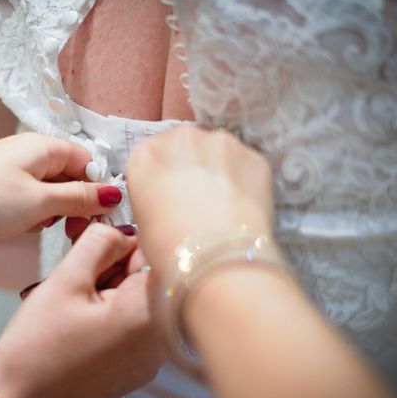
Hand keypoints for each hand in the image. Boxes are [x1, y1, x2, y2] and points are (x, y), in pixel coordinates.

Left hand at [0, 133, 122, 256]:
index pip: (90, 162)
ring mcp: (14, 172)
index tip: (105, 216)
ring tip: (42, 227)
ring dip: (55, 214)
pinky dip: (34, 217)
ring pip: (53, 193)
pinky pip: (31, 202)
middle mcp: (31, 154)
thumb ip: (80, 198)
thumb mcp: (40, 202)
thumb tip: (114, 193)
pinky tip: (22, 227)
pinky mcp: (0, 191)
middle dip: (79, 205)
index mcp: (45, 146)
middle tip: (74, 230)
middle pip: (73, 177)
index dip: (102, 189)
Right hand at [0, 223, 165, 397]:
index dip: (122, 244)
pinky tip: (80, 323)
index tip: (99, 246)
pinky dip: (109, 317)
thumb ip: (98, 243)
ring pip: (136, 303)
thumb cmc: (36, 349)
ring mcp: (149, 359)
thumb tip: (120, 230)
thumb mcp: (66, 280)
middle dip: (113, 270)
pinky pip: (131, 327)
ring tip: (74, 305)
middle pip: (146, 281)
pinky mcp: (135, 370)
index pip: (152, 255)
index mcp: (147, 314)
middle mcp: (158, 340)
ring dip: (109, 293)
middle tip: (79, 277)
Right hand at [127, 126, 274, 274]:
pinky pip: (246, 166)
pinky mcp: (253, 155)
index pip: (152, 158)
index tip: (169, 196)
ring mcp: (221, 142)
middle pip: (186, 147)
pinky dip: (245, 182)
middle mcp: (181, 138)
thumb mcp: (142, 225)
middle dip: (191, 167)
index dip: (162, 178)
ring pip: (219, 153)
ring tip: (223, 206)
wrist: (213, 259)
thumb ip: (154, 201)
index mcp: (145, 154)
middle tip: (198, 201)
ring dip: (220, 171)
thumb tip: (170, 208)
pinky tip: (243, 208)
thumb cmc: (167, 248)